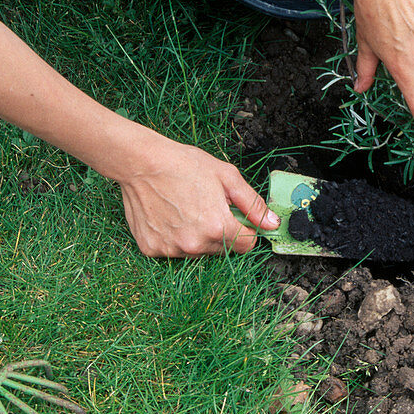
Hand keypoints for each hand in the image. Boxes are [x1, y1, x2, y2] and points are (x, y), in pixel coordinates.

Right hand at [105, 129, 280, 257]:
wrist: (142, 162)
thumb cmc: (184, 164)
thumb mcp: (227, 177)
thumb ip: (253, 204)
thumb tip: (272, 223)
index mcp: (217, 227)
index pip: (247, 244)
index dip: (246, 229)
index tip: (237, 217)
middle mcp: (195, 244)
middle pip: (222, 248)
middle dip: (221, 230)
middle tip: (206, 206)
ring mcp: (172, 249)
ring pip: (197, 250)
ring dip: (198, 235)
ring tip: (185, 208)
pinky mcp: (152, 249)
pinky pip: (173, 249)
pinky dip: (174, 236)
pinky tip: (169, 215)